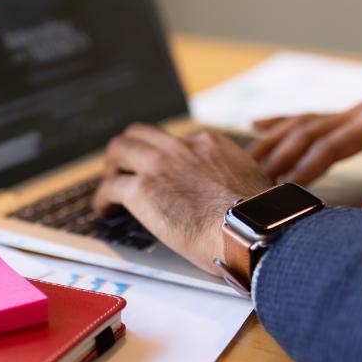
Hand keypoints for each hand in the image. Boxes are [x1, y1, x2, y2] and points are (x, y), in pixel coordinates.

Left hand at [92, 124, 274, 273]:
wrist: (250, 228)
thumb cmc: (258, 217)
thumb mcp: (253, 183)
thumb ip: (240, 181)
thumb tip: (247, 194)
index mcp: (209, 144)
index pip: (176, 141)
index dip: (164, 157)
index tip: (161, 173)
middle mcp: (181, 147)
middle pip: (141, 134)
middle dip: (129, 151)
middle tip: (125, 171)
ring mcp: (158, 165)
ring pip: (119, 148)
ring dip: (112, 167)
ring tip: (112, 186)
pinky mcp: (141, 190)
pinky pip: (109, 187)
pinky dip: (103, 199)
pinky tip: (106, 211)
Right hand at [248, 103, 361, 217]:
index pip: (334, 144)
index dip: (307, 165)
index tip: (285, 186)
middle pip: (312, 128)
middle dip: (281, 152)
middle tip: (254, 175)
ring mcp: (357, 111)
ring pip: (306, 121)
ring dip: (275, 138)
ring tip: (246, 158)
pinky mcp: (353, 117)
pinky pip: (312, 118)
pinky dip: (283, 122)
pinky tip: (257, 125)